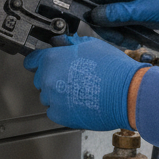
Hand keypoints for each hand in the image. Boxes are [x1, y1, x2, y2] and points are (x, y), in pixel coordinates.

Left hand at [23, 34, 141, 130]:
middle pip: (41, 79)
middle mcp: (48, 79)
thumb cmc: (113, 68)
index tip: (41, 64)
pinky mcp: (61, 116)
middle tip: (72, 77)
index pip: (31, 60)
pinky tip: (79, 101)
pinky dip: (63, 108)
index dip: (38, 61)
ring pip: (48, 96)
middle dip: (52, 77)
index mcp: (52, 59)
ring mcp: (53, 99)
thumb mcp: (91, 45)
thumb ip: (70, 44)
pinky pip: (55, 111)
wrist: (127, 92)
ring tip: (79, 90)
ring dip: (58, 94)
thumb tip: (63, 43)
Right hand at [82, 0, 158, 43]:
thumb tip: (95, 16)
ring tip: (133, 40)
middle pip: (98, 7)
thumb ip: (119, 14)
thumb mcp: (145, 12)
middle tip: (122, 40)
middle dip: (107, 27)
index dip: (88, 12)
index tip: (96, 29)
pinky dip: (124, 27)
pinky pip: (119, 15)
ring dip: (117, 30)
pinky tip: (135, 35)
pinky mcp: (132, 0)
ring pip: (109, 14)